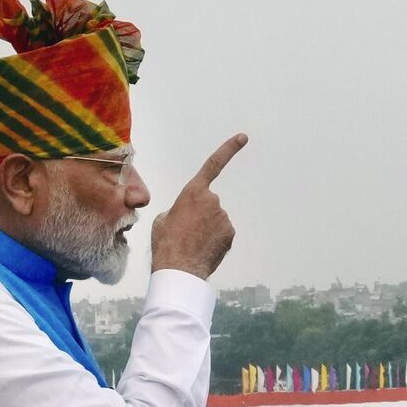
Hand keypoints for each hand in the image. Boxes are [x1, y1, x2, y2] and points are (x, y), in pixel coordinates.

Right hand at [150, 134, 245, 279]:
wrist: (179, 268)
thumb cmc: (166, 243)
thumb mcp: (163, 219)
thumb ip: (178, 209)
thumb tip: (185, 216)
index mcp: (193, 192)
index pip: (213, 165)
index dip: (229, 149)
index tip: (243, 137)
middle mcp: (212, 200)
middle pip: (208, 204)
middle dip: (199, 215)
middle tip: (185, 232)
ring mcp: (223, 217)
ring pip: (215, 221)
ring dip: (206, 229)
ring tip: (191, 243)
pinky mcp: (230, 233)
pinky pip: (222, 234)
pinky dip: (214, 241)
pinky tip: (202, 250)